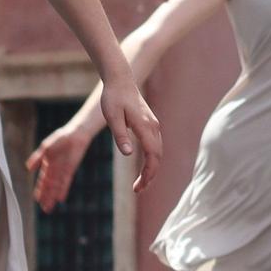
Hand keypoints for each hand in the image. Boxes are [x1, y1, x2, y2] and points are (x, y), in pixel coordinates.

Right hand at [27, 121, 91, 211]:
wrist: (75, 135)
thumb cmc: (60, 138)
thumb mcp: (45, 147)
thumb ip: (37, 158)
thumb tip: (28, 168)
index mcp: (47, 164)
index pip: (42, 180)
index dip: (40, 190)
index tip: (37, 199)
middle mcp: (54, 169)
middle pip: (49, 186)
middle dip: (46, 197)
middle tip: (44, 208)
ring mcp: (62, 170)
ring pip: (56, 187)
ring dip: (53, 196)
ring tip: (50, 207)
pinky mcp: (70, 170)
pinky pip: (66, 182)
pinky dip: (63, 190)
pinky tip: (61, 198)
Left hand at [100, 75, 162, 192]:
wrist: (120, 80)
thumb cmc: (113, 98)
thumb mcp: (112, 116)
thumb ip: (120, 135)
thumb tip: (128, 154)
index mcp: (144, 126)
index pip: (152, 155)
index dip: (148, 173)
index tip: (138, 187)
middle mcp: (153, 127)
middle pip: (158, 157)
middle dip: (150, 175)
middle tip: (138, 190)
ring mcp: (154, 125)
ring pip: (158, 152)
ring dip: (152, 169)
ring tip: (140, 184)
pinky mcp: (151, 124)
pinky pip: (155, 146)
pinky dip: (152, 159)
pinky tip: (144, 167)